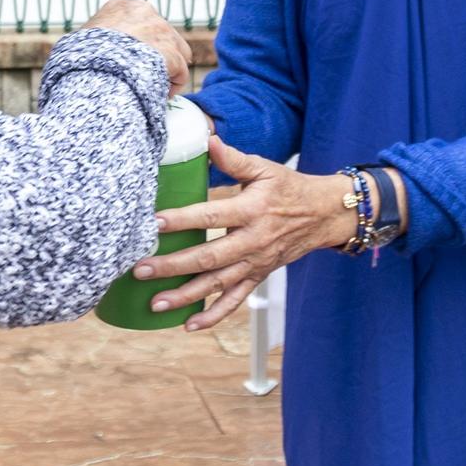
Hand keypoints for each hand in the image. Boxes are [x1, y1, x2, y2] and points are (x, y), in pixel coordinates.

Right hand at [81, 0, 189, 95]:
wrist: (94, 69)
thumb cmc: (80, 57)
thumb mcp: (80, 39)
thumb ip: (93, 38)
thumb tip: (81, 49)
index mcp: (121, 6)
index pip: (142, 22)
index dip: (139, 45)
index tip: (130, 62)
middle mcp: (145, 12)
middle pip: (163, 35)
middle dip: (156, 55)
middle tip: (143, 76)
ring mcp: (162, 31)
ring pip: (178, 53)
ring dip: (168, 70)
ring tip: (153, 87)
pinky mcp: (173, 54)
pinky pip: (180, 74)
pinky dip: (171, 87)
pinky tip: (158, 96)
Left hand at [129, 137, 359, 330]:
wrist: (324, 215)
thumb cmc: (290, 188)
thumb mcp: (265, 168)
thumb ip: (234, 159)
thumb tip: (208, 140)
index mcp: (252, 210)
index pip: (211, 217)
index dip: (182, 220)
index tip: (154, 223)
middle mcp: (253, 241)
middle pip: (208, 257)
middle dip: (172, 265)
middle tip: (141, 269)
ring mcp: (256, 263)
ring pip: (217, 284)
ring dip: (186, 296)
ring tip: (156, 303)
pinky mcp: (259, 276)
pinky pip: (236, 300)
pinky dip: (214, 316)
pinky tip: (189, 325)